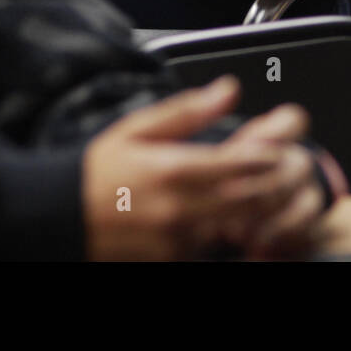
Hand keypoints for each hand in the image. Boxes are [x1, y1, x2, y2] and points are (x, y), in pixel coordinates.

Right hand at [82, 77, 325, 259]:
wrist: (59, 218)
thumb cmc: (96, 171)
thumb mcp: (138, 129)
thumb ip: (187, 111)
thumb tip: (227, 89)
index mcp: (174, 170)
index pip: (242, 163)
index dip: (271, 154)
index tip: (284, 146)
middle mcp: (181, 209)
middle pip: (250, 199)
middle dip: (276, 185)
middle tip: (292, 171)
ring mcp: (179, 240)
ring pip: (239, 226)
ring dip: (260, 211)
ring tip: (270, 194)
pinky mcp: (173, 260)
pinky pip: (214, 247)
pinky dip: (231, 233)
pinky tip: (235, 219)